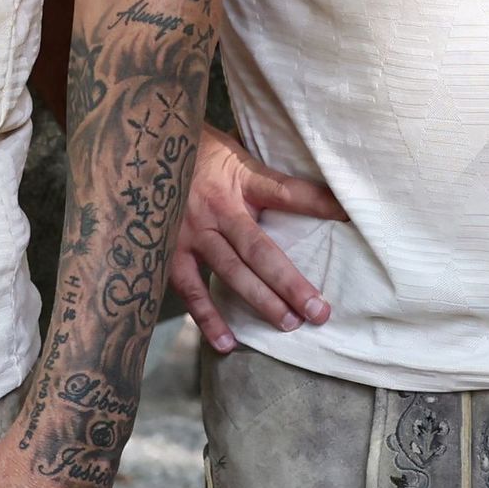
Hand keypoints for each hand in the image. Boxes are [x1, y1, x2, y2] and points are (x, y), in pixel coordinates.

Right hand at [170, 127, 338, 351]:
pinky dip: (208, 318)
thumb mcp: (234, 151)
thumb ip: (263, 174)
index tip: (348, 217)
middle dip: (290, 283)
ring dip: (261, 302)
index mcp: (238, 177)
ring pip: (231, 273)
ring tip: (289, 325)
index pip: (286, 192)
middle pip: (260, 249)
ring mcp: (190, 232)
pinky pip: (191, 289)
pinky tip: (228, 342)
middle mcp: (216, 208)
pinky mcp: (168, 251)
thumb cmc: (198, 151)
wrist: (140, 145)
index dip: (318, 203)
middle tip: (318, 311)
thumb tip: (314, 185)